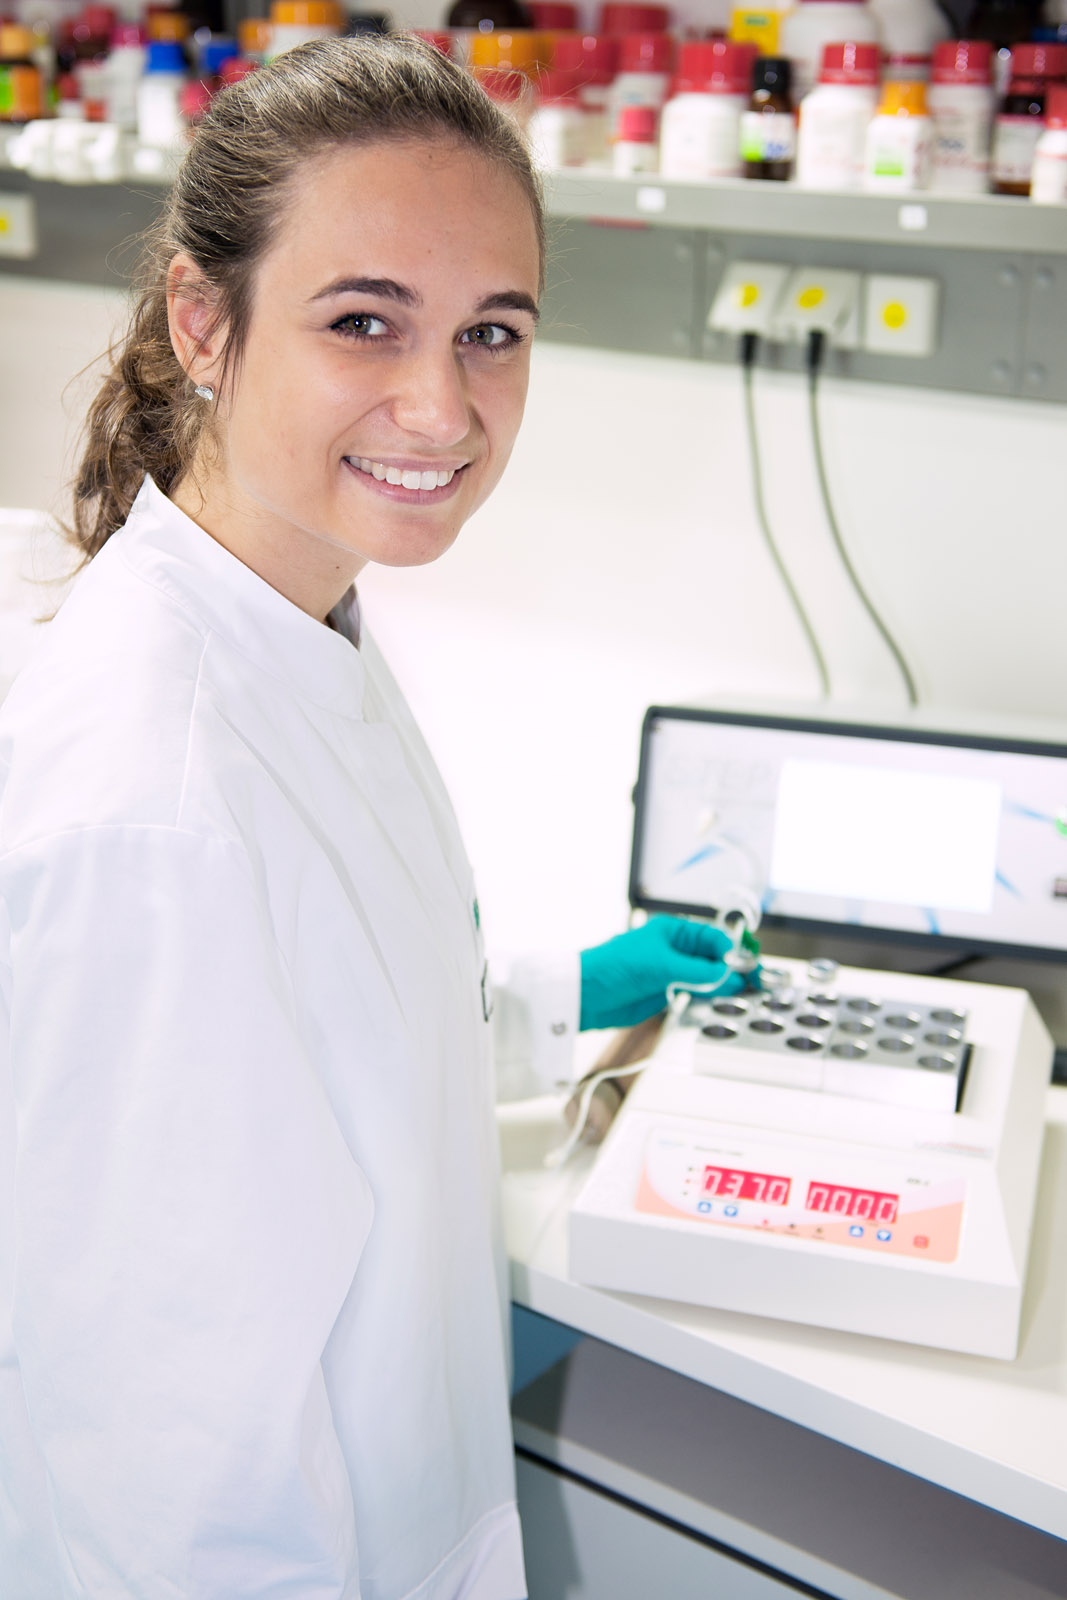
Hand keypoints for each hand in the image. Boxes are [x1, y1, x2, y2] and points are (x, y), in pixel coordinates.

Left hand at [579, 916, 745, 1031]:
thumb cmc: (613, 967)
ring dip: (724, 985)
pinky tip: (722, 1002)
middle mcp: (674, 950)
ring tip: (745, 994)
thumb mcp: (661, 966)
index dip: (732, 951)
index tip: (748, 966)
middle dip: (733, 968)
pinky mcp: (666, 993)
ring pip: (707, 977)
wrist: (585, 995)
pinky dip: (710, 998)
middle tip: (754, 982)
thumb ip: (698, 972)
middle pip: (714, 958)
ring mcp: (671, 972)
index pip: (713, 938)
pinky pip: (695, 994)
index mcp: (673, 931)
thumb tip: (729, 974)